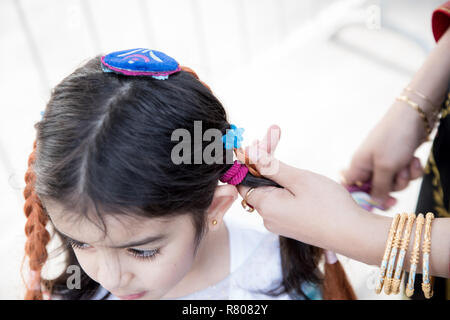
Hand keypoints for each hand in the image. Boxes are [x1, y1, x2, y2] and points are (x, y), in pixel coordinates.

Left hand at [236, 125, 361, 245]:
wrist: (355, 235)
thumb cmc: (330, 207)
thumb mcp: (299, 179)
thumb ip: (270, 166)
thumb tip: (248, 153)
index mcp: (266, 207)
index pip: (243, 179)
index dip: (249, 158)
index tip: (259, 140)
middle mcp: (268, 217)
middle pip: (256, 182)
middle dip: (264, 158)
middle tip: (274, 133)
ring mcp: (279, 222)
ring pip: (269, 190)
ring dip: (275, 169)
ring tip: (278, 142)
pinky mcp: (291, 224)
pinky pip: (280, 200)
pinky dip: (284, 184)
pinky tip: (293, 172)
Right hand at [341, 102, 425, 209]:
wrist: (415, 116)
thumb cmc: (393, 139)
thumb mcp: (386, 168)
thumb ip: (379, 189)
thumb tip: (374, 203)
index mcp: (358, 166)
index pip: (351, 189)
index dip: (362, 198)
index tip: (378, 202)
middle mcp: (368, 166)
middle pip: (377, 190)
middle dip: (392, 187)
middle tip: (398, 180)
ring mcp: (384, 162)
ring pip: (394, 183)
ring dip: (404, 177)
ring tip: (406, 163)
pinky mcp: (398, 159)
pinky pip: (404, 175)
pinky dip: (411, 170)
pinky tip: (413, 159)